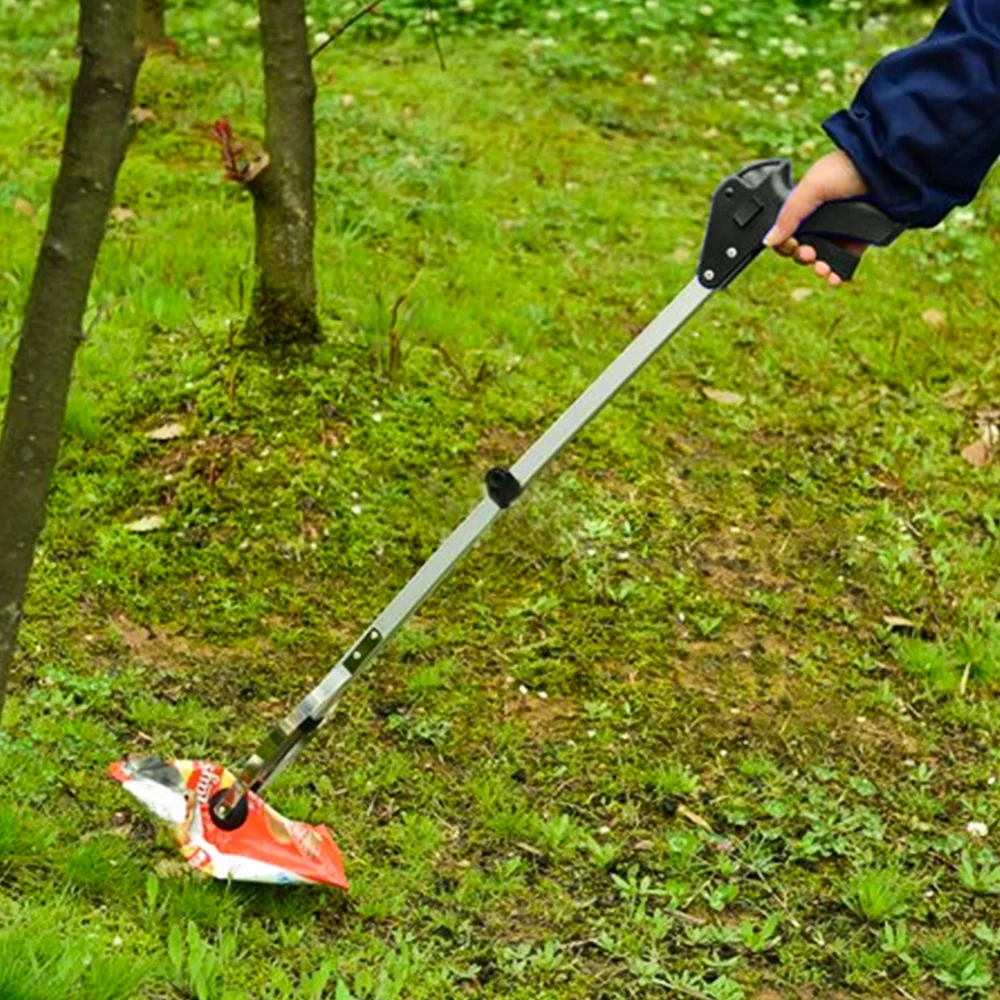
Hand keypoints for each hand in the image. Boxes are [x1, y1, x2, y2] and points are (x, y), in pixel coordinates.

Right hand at [764, 150, 869, 286]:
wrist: (887, 169)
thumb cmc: (848, 168)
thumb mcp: (811, 187)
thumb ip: (788, 216)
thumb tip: (768, 241)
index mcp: (806, 206)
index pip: (787, 233)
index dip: (785, 244)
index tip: (792, 245)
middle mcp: (822, 219)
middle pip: (803, 249)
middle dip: (802, 257)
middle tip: (809, 254)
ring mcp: (842, 231)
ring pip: (823, 259)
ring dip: (819, 269)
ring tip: (823, 268)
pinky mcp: (860, 240)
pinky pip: (845, 263)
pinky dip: (838, 274)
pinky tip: (834, 278)